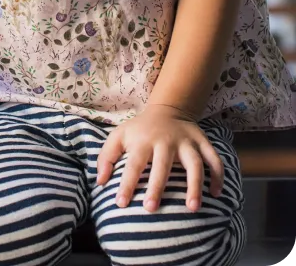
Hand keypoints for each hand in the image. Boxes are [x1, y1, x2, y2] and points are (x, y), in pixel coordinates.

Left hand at [96, 104, 223, 212]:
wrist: (167, 109)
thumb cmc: (139, 130)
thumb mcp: (118, 136)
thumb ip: (106, 157)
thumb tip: (100, 181)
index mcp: (142, 141)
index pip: (132, 164)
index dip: (126, 184)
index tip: (121, 204)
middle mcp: (165, 141)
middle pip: (162, 165)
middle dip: (156, 187)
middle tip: (151, 208)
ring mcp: (186, 142)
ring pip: (194, 163)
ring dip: (194, 185)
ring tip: (192, 208)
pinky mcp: (202, 142)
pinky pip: (214, 160)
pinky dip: (218, 176)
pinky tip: (216, 194)